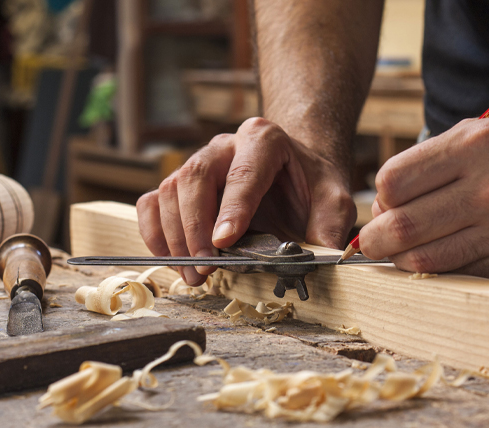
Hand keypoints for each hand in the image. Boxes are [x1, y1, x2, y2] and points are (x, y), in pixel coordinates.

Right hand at [137, 117, 355, 284]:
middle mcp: (225, 145)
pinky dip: (155, 234)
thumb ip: (331, 226)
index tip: (223, 242)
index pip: (243, 173)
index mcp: (264, 140)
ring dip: (174, 238)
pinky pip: (153, 202)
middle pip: (194, 179)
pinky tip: (172, 260)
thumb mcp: (335, 200)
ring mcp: (198, 161)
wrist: (296, 168)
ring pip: (169, 192)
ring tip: (193, 275)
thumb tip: (322, 257)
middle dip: (194, 229)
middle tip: (204, 268)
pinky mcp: (181, 182)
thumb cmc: (312, 183)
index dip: (231, 209)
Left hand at [359, 103, 488, 279]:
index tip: (384, 202)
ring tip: (402, 250)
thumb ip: (437, 162)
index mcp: (479, 145)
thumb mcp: (488, 128)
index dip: (381, 196)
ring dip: (403, 259)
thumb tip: (387, 202)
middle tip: (373, 240)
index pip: (395, 181)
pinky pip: (463, 273)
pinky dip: (441, 268)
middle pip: (403, 227)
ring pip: (427, 260)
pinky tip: (442, 255)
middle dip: (375, 239)